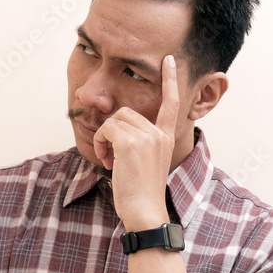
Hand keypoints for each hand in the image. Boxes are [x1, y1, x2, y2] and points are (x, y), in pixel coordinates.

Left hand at [92, 55, 180, 230]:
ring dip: (105, 137)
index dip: (171, 80)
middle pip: (127, 112)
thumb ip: (140, 142)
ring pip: (115, 119)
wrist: (145, 212)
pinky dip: (100, 142)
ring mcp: (147, 137)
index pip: (171, 103)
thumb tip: (116, 130)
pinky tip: (105, 160)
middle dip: (113, 130)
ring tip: (108, 159)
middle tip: (110, 155)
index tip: (171, 60)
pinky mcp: (130, 143)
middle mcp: (159, 134)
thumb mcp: (146, 163)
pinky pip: (106, 129)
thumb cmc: (142, 193)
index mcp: (166, 138)